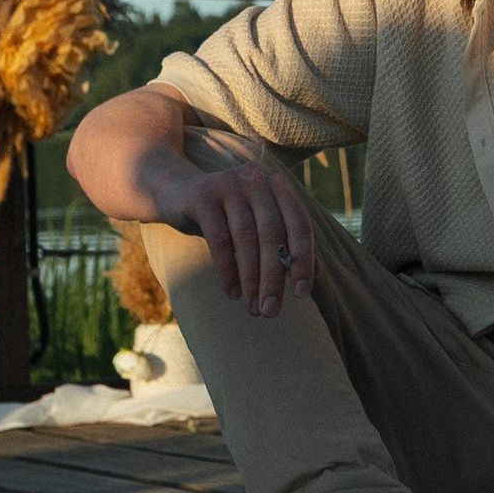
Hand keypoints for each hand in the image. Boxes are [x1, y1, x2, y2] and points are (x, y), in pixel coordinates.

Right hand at [157, 152, 320, 318]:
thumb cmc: (227, 217)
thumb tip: (316, 275)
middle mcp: (257, 181)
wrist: (177, 195)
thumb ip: (287, 245)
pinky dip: (227, 269)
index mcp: (278, 187)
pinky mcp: (202, 196)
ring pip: (246, 238)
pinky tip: (231, 293)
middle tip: (271, 312)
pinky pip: (218, 238)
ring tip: (252, 308)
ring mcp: (229, 185)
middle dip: (274, 277)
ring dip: (250, 278)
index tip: (302, 294)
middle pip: (272, 234)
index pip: (299, 224)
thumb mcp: (258, 227)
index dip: (303, 259)